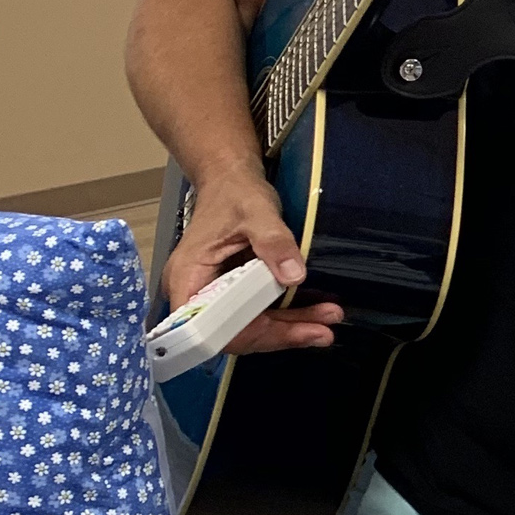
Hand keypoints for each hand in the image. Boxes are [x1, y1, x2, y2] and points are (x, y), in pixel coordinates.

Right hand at [162, 166, 342, 353]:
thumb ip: (273, 242)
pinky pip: (256, 314)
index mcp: (187, 278)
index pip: (212, 327)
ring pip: (249, 326)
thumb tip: (294, 276)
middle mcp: (194, 294)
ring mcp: (212, 295)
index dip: (250, 335)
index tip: (289, 332)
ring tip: (327, 324)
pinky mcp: (231, 293)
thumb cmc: (235, 193)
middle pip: (234, 332)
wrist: (231, 180)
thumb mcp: (257, 211)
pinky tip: (315, 314)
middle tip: (323, 332)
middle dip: (281, 333)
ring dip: (289, 328)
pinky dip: (285, 316)